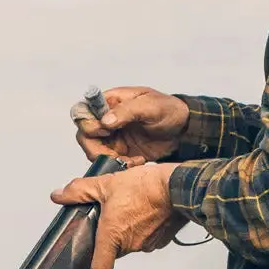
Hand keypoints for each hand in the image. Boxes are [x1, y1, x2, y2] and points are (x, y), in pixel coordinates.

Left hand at [50, 162, 186, 268]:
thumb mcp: (105, 184)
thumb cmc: (145, 187)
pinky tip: (143, 209)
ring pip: (131, 243)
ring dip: (127, 230)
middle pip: (114, 251)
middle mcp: (131, 245)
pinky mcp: (163, 239)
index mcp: (113, 236)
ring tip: (128, 207)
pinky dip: (144, 227)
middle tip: (108, 215)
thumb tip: (59, 195)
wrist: (178, 186)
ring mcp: (149, 244)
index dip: (90, 266)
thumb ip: (79, 191)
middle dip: (109, 236)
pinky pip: (147, 238)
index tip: (87, 254)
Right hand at [70, 86, 189, 165]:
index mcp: (110, 102)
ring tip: (130, 160)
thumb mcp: (151, 106)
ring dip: (108, 159)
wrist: (184, 131)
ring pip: (93, 150)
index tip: (105, 131)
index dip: (88, 124)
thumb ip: (127, 111)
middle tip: (116, 154)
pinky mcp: (120, 152)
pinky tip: (137, 162)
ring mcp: (112, 137)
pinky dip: (119, 166)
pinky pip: (108, 161)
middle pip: (84, 134)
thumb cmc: (169, 110)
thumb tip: (105, 120)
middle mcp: (106, 119)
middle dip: (96, 147)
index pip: (83, 111)